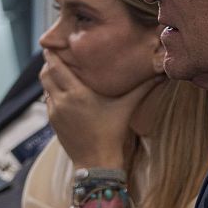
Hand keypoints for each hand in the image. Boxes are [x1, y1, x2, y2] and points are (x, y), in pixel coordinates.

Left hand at [40, 51, 160, 168]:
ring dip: (49, 79)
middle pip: (44, 74)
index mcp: (77, 93)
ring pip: (45, 88)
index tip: (51, 44)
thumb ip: (143, 88)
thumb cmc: (112, 133)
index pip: (56, 67)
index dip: (51, 55)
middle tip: (55, 55)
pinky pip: (48, 101)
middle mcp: (62, 100)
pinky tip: (62, 92)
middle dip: (48, 64)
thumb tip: (162, 72)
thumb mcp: (127, 107)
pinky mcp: (53, 122)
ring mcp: (55, 112)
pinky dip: (52, 93)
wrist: (97, 162)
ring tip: (58, 71)